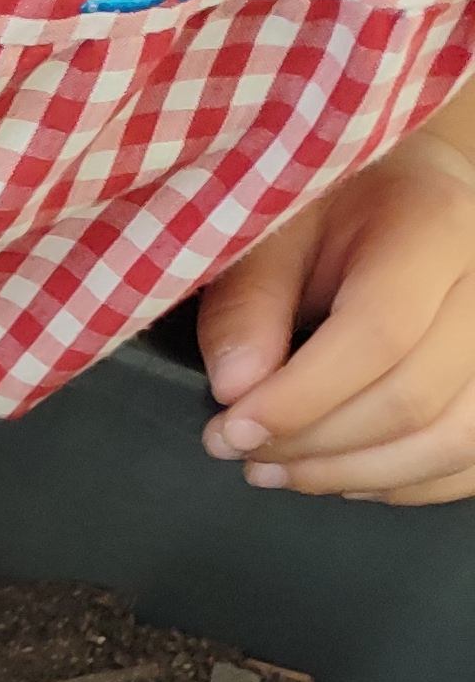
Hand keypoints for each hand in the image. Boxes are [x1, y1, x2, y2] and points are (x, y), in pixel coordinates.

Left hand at [197, 96, 474, 503]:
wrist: (406, 197)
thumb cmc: (335, 212)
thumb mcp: (273, 233)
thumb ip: (248, 304)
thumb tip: (236, 388)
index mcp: (436, 226)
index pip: (381, 333)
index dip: (299, 399)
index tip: (231, 428)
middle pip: (414, 397)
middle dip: (311, 444)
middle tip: (240, 450)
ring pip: (452, 440)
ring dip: (350, 474)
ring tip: (276, 470)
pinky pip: (471, 461)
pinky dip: (400, 484)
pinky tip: (340, 473)